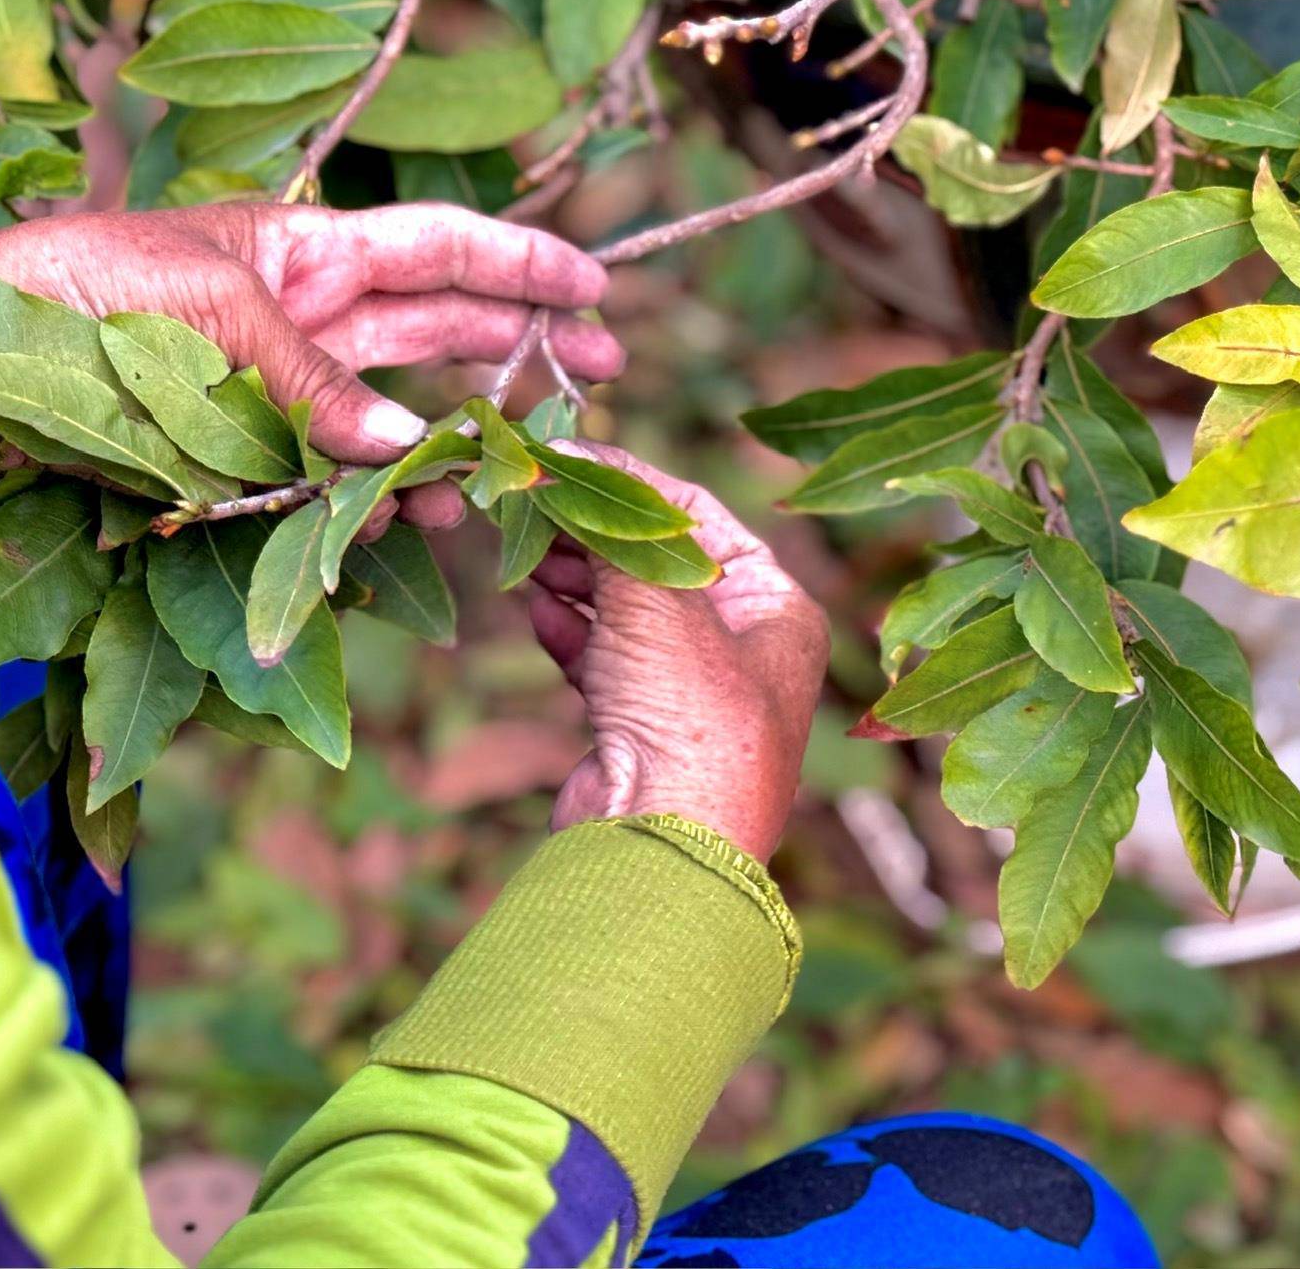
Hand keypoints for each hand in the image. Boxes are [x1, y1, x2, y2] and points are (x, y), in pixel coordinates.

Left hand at [0, 203, 622, 530]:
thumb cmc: (78, 286)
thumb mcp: (208, 304)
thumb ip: (311, 375)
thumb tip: (404, 444)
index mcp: (303, 248)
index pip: (439, 247)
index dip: (522, 263)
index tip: (599, 288)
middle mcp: (306, 315)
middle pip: (441, 329)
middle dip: (520, 354)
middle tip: (601, 388)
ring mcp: (279, 389)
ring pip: (396, 416)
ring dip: (449, 445)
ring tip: (494, 477)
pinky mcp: (243, 455)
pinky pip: (333, 478)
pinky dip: (372, 500)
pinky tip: (401, 518)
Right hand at [525, 444, 827, 861]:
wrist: (666, 844)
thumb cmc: (691, 715)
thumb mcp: (654, 599)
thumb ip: (606, 530)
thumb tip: (559, 466)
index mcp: (775, 608)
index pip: (697, 515)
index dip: (628, 480)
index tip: (566, 454)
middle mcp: (740, 648)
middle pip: (654, 561)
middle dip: (591, 531)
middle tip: (531, 498)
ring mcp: (688, 691)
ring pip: (622, 610)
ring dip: (572, 577)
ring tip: (524, 547)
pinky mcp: (639, 728)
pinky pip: (599, 659)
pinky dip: (567, 630)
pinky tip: (534, 606)